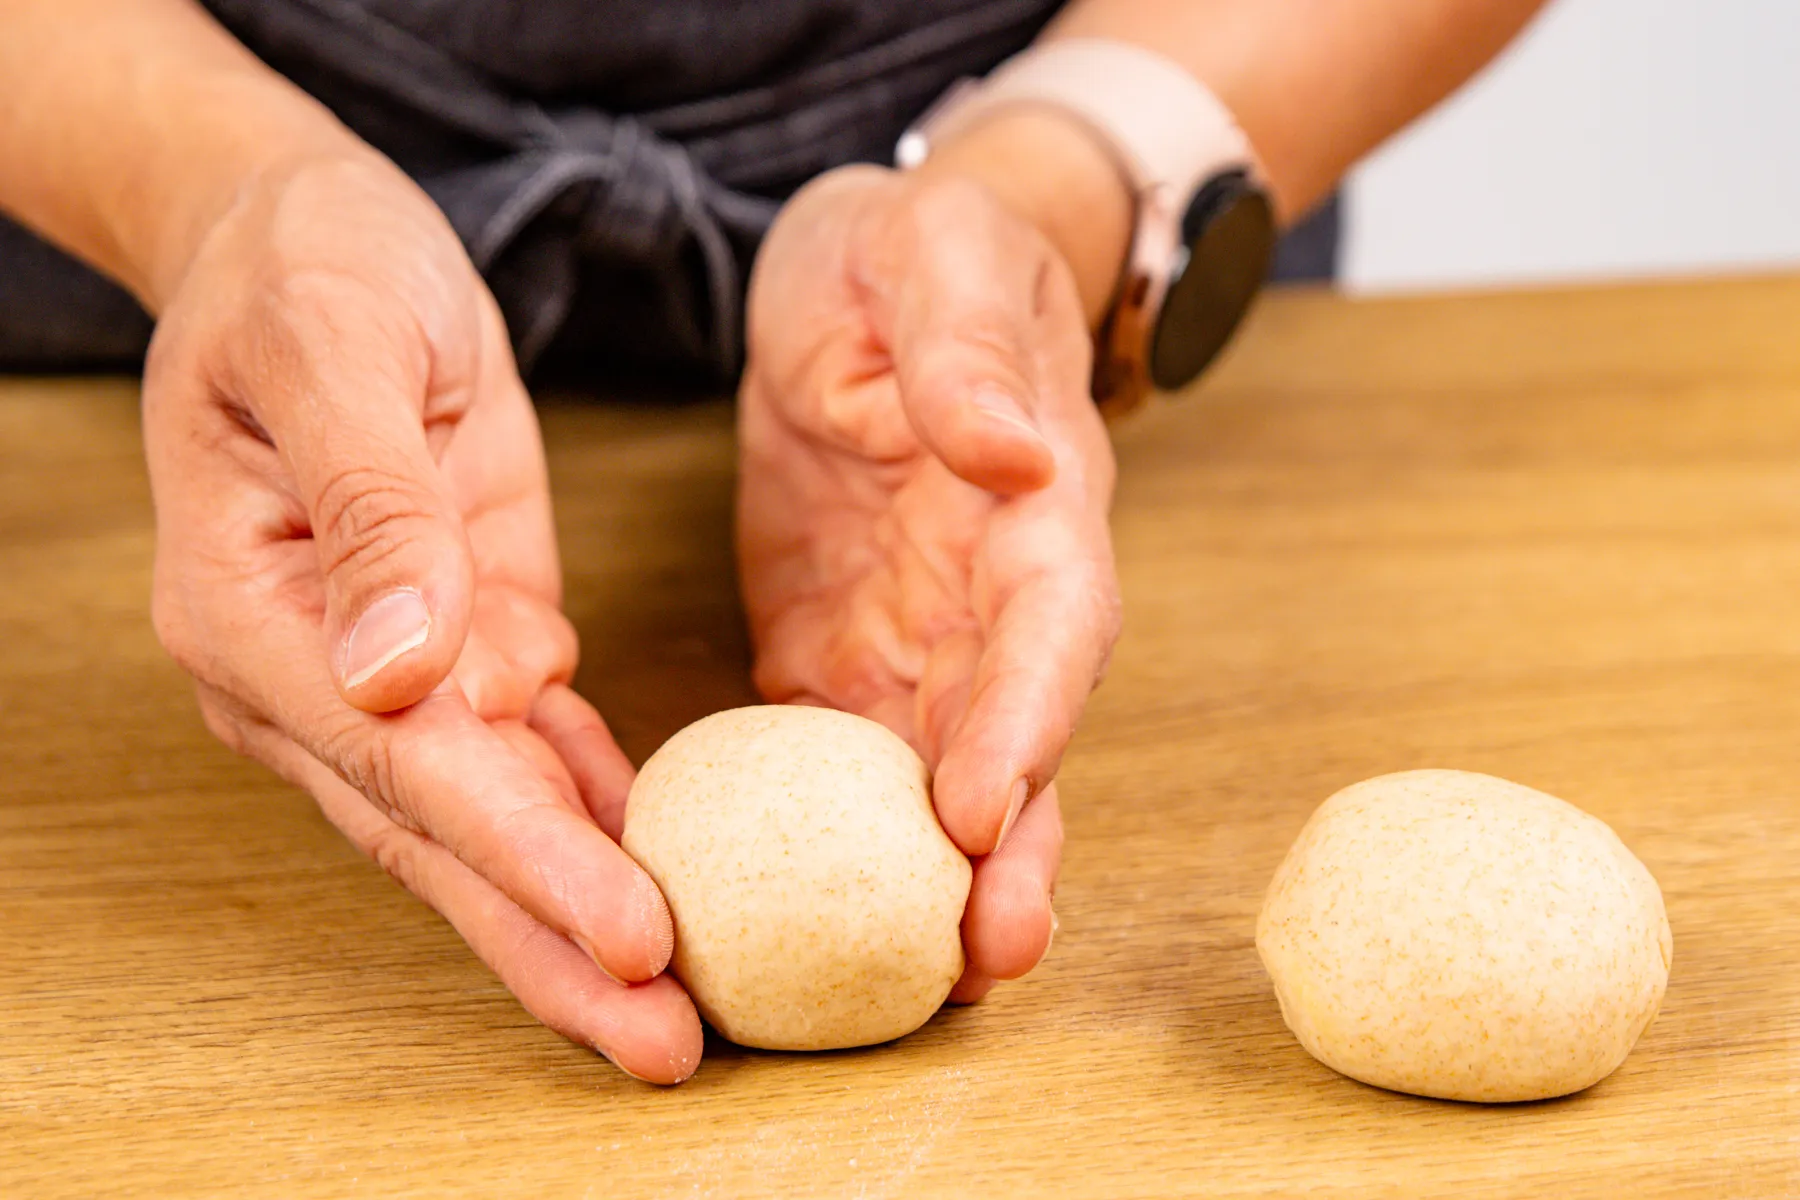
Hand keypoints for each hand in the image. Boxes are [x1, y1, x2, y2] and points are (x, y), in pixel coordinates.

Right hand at [144, 155, 700, 1081]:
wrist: (305, 239)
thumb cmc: (305, 272)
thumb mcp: (335, 350)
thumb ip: (371, 505)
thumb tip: (403, 669)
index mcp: (255, 617)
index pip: (407, 766)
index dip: (520, 856)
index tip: (628, 934)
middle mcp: (314, 675)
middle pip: (443, 839)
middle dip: (554, 944)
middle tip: (668, 1041)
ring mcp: (388, 669)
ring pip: (489, 819)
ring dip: (578, 909)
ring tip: (676, 1008)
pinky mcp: (462, 636)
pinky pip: (527, 750)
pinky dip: (592, 813)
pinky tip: (661, 868)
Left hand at [737, 166, 1122, 1001]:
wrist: (877, 280)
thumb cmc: (920, 251)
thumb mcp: (935, 256)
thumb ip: (966, 349)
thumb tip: (1008, 449)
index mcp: (1033, 506)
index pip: (1049, 626)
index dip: (1026, 721)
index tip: (983, 806)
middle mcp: (994, 598)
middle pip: (1021, 742)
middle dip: (1012, 853)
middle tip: (984, 960)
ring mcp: (923, 641)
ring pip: (944, 784)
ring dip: (939, 885)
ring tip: (917, 989)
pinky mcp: (844, 660)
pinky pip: (842, 771)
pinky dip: (834, 851)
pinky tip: (801, 923)